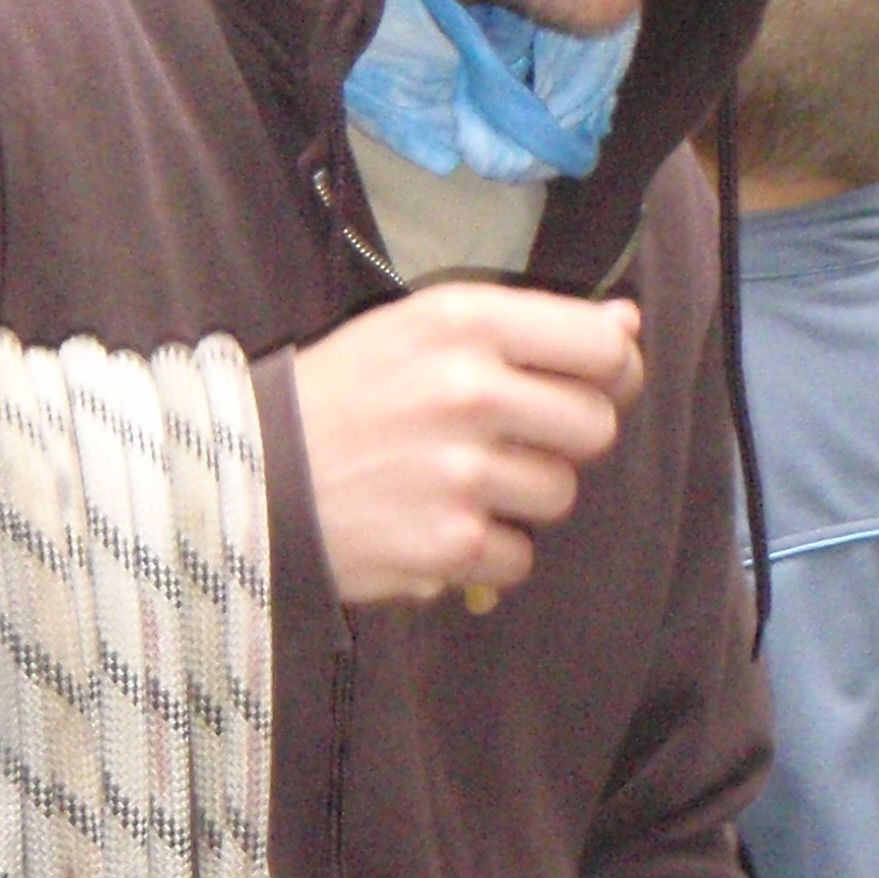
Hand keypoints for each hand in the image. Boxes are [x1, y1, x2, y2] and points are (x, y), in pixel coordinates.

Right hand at [287, 288, 642, 605]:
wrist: (251, 475)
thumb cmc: (344, 395)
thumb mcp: (424, 329)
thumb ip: (531, 325)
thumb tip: (627, 325)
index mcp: (466, 321)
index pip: (603, 347)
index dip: (613, 372)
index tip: (590, 386)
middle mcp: (470, 390)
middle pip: (596, 428)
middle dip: (563, 441)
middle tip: (510, 441)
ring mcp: (462, 472)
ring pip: (560, 495)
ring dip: (522, 499)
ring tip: (459, 483)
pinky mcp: (451, 544)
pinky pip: (519, 556)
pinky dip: (486, 553)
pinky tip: (438, 525)